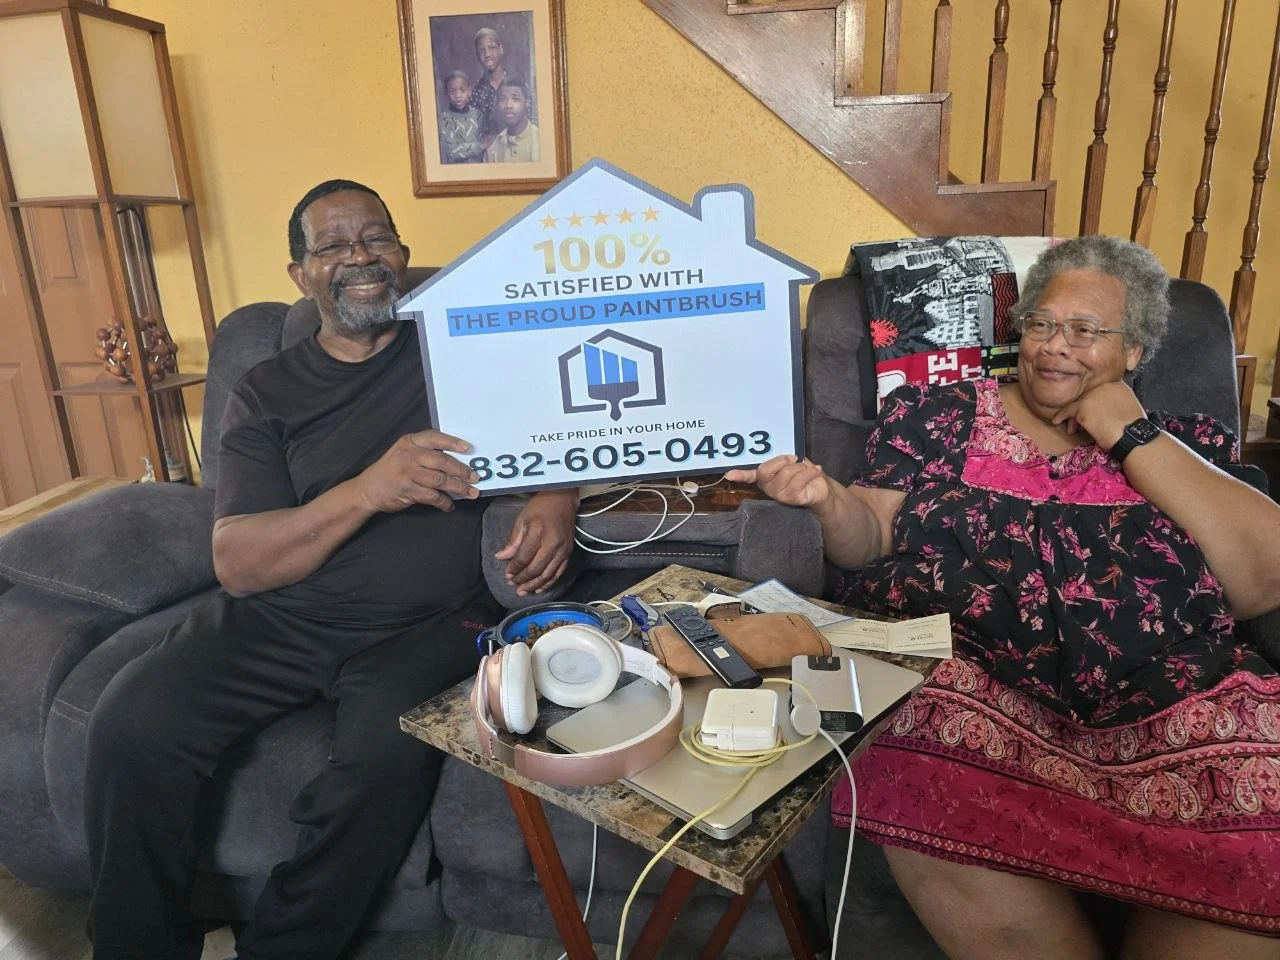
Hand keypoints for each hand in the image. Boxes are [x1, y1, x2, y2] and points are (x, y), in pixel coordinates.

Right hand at [356, 430, 477, 512]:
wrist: (367, 489)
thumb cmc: (391, 470)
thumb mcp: (404, 453)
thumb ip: (425, 454)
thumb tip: (457, 463)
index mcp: (410, 442)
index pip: (434, 438)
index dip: (452, 442)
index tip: (468, 449)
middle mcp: (408, 455)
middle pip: (442, 461)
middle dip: (462, 470)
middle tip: (475, 478)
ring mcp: (407, 473)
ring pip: (440, 480)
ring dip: (458, 488)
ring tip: (471, 493)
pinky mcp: (407, 490)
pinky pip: (432, 496)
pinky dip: (444, 502)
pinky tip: (450, 505)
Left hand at [495, 489, 579, 595]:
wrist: (564, 499)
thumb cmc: (541, 506)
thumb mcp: (522, 518)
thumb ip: (513, 540)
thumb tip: (501, 557)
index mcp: (538, 532)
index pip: (524, 557)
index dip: (514, 568)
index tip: (507, 574)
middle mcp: (553, 543)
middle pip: (536, 568)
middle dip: (523, 579)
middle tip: (513, 584)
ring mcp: (563, 550)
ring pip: (548, 574)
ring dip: (534, 585)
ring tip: (523, 591)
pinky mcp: (569, 553)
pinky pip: (559, 573)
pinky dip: (549, 583)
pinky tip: (539, 589)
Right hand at [725, 455, 833, 509]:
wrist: (821, 487)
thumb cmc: (803, 471)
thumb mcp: (791, 461)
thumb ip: (781, 457)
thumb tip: (781, 453)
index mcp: (764, 476)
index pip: (749, 475)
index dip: (739, 475)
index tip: (729, 475)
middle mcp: (768, 486)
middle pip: (766, 470)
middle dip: (783, 459)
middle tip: (794, 458)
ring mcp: (778, 494)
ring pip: (786, 472)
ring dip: (801, 466)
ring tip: (807, 469)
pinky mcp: (791, 498)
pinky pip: (799, 479)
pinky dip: (811, 471)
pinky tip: (816, 470)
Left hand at [1050, 381, 1145, 450]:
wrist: (1133, 436)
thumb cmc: (1134, 428)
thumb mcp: (1129, 407)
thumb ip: (1117, 402)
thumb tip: (1103, 408)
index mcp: (1118, 385)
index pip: (1099, 391)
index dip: (1092, 403)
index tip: (1091, 412)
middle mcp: (1104, 386)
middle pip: (1087, 397)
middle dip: (1083, 411)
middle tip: (1080, 424)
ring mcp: (1093, 395)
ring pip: (1077, 404)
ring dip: (1073, 416)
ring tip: (1072, 428)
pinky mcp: (1083, 407)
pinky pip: (1068, 411)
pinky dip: (1061, 416)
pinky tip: (1056, 421)